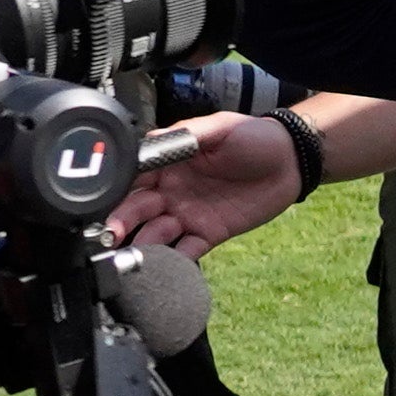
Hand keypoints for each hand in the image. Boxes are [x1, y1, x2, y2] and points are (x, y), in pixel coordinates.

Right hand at [105, 111, 297, 258]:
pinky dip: (173, 262)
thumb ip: (187, 134)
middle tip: (111, 232)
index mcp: (168, 163)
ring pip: (154, 234)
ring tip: (133, 253)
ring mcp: (187, 214)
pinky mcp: (207, 234)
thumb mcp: (220, 128)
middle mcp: (171, 191)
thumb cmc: (255, 137)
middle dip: (120, 221)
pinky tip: (163, 268)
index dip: (117, 189)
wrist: (291, 161)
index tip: (104, 200)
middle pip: (136, 209)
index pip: (133, 177)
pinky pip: (185, 252)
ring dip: (142, 244)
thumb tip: (150, 139)